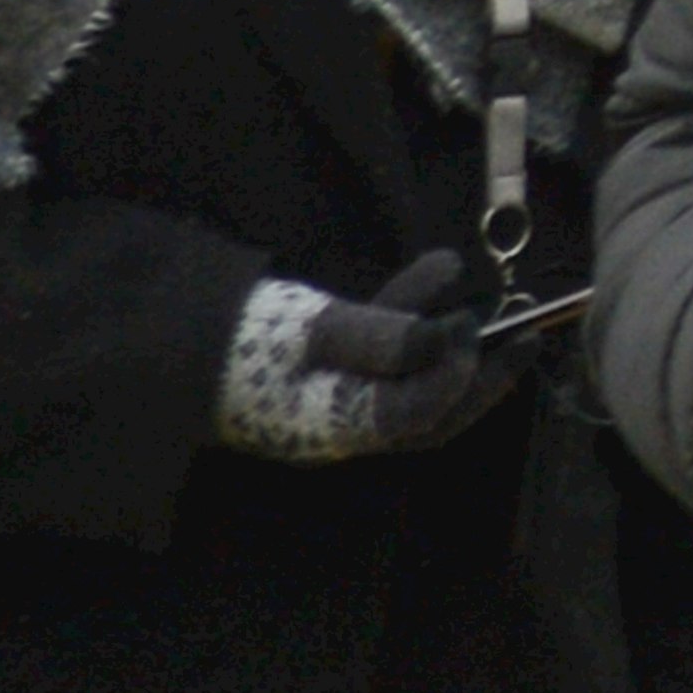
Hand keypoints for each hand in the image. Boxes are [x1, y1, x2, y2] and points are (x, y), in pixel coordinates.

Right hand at [220, 246, 534, 464]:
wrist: (165, 344)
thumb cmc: (234, 338)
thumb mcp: (310, 331)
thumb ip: (377, 336)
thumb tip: (441, 340)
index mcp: (336, 425)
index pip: (414, 416)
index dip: (452, 378)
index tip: (476, 333)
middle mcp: (341, 424)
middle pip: (428, 412)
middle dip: (479, 377)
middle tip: (527, 340)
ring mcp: (332, 403)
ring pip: (409, 380)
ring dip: (449, 341)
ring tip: (488, 297)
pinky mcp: (323, 378)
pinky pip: (380, 357)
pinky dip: (408, 317)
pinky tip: (438, 267)